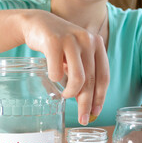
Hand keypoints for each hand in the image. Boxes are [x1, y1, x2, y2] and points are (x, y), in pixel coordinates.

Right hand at [20, 10, 109, 124]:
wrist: (37, 24)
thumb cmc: (58, 45)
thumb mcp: (75, 57)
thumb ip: (83, 74)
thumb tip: (86, 102)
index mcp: (97, 44)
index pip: (104, 76)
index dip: (101, 97)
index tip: (96, 113)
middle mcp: (87, 40)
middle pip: (92, 80)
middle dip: (86, 103)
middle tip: (82, 118)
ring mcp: (71, 40)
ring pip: (78, 78)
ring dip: (71, 92)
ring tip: (65, 95)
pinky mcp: (54, 42)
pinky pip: (56, 72)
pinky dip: (54, 79)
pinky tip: (52, 76)